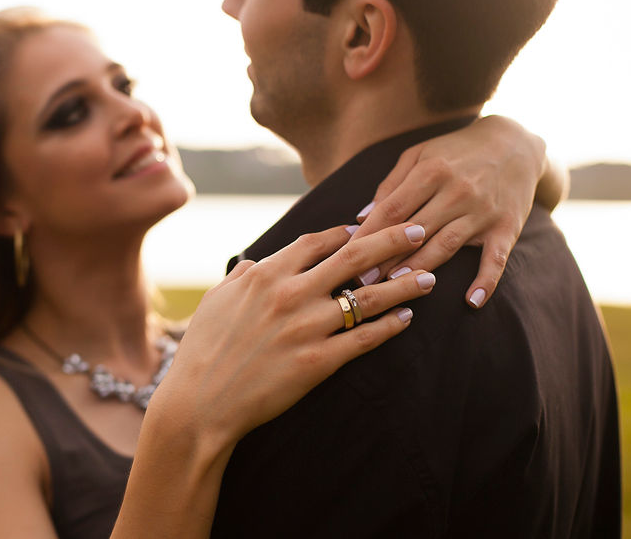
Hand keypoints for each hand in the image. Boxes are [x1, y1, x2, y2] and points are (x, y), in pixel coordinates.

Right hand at [150, 223, 435, 449]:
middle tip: (418, 232)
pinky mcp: (318, 362)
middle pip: (354, 257)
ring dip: (403, 284)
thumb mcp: (215, 301)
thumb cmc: (203, 350)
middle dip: (391, 240)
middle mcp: (290, 294)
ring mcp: (307, 327)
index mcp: (265, 275)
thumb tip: (257, 261)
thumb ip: (241, 276)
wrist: (202, 402)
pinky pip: (364, 339)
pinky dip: (390, 327)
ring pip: (368, 298)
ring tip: (428, 277)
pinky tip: (407, 319)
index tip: (364, 228)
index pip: (316, 242)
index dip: (344, 232)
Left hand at [351, 115, 545, 308]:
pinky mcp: (507, 227)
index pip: (392, 209)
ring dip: (420, 268)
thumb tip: (363, 216)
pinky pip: (496, 258)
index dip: (367, 234)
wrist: (515, 143)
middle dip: (385, 258)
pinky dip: (486, 280)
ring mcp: (483, 211)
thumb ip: (391, 184)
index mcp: (431, 171)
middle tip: (361, 282)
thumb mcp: (420, 155)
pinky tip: (472, 302)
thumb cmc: (455, 151)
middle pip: (414, 231)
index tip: (347, 256)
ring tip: (396, 288)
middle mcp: (457, 191)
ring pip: (446, 245)